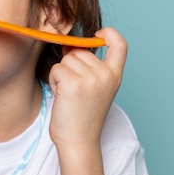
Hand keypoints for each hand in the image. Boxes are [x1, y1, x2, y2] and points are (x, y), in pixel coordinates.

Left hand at [47, 27, 127, 147]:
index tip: (97, 34)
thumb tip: (70, 44)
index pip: (120, 44)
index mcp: (115, 76)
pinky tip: (61, 96)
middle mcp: (106, 75)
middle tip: (74, 90)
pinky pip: (56, 69)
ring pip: (66, 59)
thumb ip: (89, 66)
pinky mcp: (73, 83)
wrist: (78, 141)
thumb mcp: (95, 88)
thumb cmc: (82, 116)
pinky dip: (53, 81)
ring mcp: (91, 78)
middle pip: (79, 51)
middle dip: (71, 66)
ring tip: (68, 94)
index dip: (109, 33)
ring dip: (61, 74)